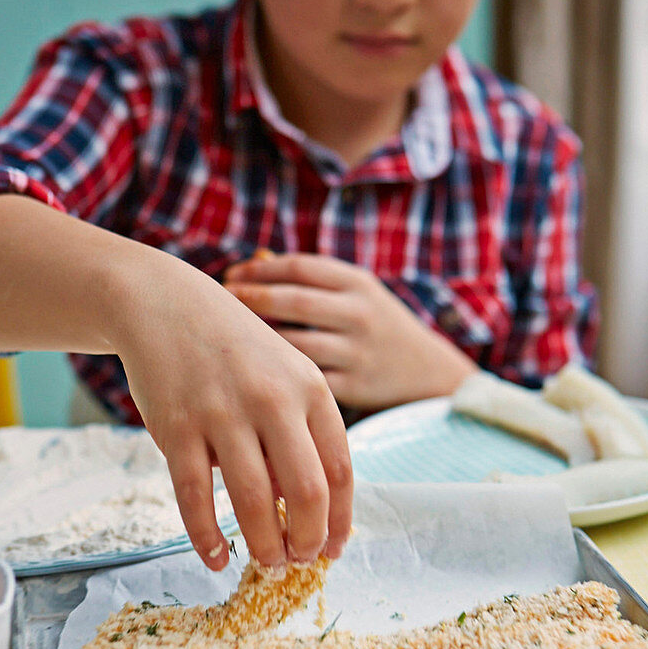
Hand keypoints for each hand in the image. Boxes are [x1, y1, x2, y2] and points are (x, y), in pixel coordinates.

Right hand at [117, 256, 352, 570]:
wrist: (167, 306)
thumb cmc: (237, 352)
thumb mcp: (286, 377)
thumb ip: (303, 435)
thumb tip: (311, 512)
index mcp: (311, 390)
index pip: (340, 470)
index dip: (340, 519)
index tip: (334, 549)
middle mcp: (273, 401)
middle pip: (305, 491)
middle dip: (307, 540)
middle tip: (298, 561)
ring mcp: (223, 413)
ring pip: (252, 501)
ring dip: (263, 545)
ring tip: (266, 563)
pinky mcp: (177, 426)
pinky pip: (195, 496)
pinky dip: (206, 536)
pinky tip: (215, 557)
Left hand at [224, 254, 474, 409]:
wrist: (427, 373)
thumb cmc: (374, 325)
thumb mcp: (354, 293)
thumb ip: (309, 279)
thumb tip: (253, 261)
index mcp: (358, 283)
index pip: (298, 267)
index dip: (258, 270)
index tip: (231, 276)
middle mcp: (360, 314)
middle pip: (293, 301)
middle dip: (251, 298)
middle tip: (220, 302)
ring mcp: (358, 352)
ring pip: (295, 342)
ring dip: (258, 338)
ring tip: (231, 336)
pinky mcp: (353, 387)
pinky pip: (304, 378)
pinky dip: (276, 373)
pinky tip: (254, 370)